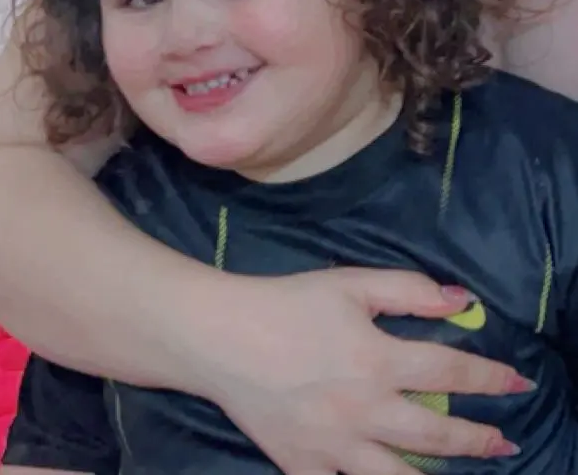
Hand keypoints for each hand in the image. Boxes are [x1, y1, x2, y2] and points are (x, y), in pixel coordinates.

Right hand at [202, 269, 527, 474]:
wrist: (222, 336)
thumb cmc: (288, 303)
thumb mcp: (350, 284)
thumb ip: (408, 290)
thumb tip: (461, 302)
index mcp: (378, 361)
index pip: (452, 374)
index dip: (490, 379)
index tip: (518, 383)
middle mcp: (365, 412)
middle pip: (437, 436)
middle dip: (479, 440)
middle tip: (505, 441)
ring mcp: (335, 448)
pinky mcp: (304, 467)